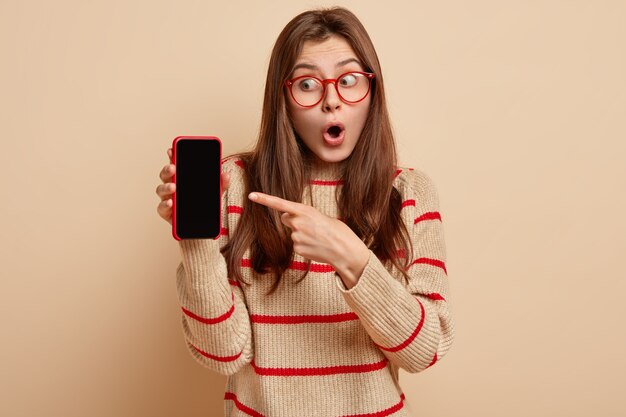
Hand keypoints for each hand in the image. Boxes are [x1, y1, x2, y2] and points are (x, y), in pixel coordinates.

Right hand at [155, 148, 230, 224]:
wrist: (203, 226)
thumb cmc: (205, 205)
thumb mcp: (216, 192)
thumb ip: (221, 183)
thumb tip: (226, 174)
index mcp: (182, 178)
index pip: (175, 164)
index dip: (172, 156)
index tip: (172, 149)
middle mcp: (172, 187)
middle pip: (165, 175)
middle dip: (167, 170)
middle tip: (173, 168)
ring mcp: (168, 199)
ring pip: (161, 190)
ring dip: (166, 187)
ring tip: (173, 187)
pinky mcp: (167, 213)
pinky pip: (162, 208)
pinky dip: (165, 205)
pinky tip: (170, 203)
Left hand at [248, 192, 368, 285]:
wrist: (345, 250)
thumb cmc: (337, 231)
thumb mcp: (321, 217)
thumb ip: (304, 216)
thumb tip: (291, 221)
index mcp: (305, 210)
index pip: (280, 203)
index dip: (264, 199)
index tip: (251, 195)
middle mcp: (298, 222)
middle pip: (286, 218)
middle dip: (293, 221)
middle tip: (311, 226)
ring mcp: (297, 237)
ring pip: (292, 233)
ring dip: (302, 235)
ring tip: (318, 238)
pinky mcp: (298, 249)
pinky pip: (297, 245)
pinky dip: (305, 245)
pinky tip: (316, 246)